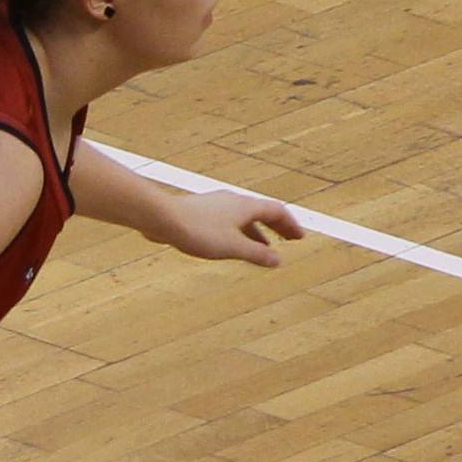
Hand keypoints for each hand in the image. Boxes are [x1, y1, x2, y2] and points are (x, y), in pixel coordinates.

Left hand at [160, 186, 302, 265]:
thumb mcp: (233, 248)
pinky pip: (229, 221)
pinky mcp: (202, 212)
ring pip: (244, 217)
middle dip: (277, 226)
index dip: (290, 224)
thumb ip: (257, 254)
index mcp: (246, 206)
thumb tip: (277, 260)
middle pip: (262, 211)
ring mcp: (217, 205)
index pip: (277, 211)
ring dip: (258, 231)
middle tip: (288, 239)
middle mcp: (234, 201)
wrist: (162, 218)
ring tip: (264, 247)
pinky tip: (232, 244)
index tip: (299, 237)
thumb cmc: (198, 231)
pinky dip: (240, 232)